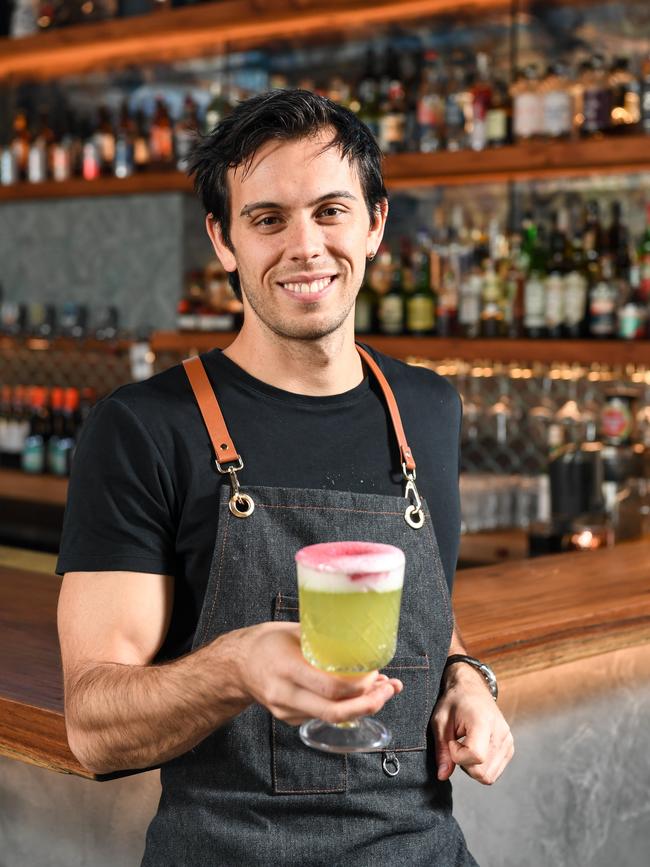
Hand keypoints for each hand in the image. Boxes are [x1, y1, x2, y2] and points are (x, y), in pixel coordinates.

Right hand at [234, 621, 402, 725]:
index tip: (376, 673)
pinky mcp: (290, 719)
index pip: (329, 688)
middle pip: (334, 712)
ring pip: (331, 718)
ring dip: (362, 706)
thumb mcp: (295, 631)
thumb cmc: (267, 642)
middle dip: (368, 705)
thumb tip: (362, 643)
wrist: (237, 665)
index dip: (359, 686)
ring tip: (384, 689)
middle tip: (389, 690)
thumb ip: (325, 640)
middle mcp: (285, 694)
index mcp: (287, 667)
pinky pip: (323, 716)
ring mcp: (286, 711)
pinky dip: (345, 707)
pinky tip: (359, 693)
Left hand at [431, 663, 513, 784]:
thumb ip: (441, 749)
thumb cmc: (454, 702)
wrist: (472, 688)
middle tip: (457, 744)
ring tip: (465, 746)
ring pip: (489, 776)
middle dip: (464, 765)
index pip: (476, 756)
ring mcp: (508, 741)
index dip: (457, 755)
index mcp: (484, 722)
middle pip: (483, 773)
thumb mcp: (440, 721)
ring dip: (472, 768)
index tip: (452, 741)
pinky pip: (494, 772)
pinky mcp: (509, 748)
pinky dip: (481, 767)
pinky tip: (474, 749)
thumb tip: (442, 776)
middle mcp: (501, 733)